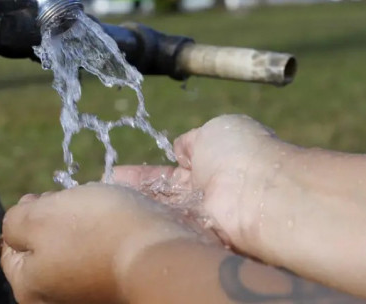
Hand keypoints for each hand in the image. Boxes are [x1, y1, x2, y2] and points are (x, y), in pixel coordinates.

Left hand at [0, 183, 202, 303]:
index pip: (11, 248)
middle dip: (54, 218)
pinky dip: (104, 237)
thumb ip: (14, 221)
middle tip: (72, 199)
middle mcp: (56, 300)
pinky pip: (100, 256)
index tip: (43, 195)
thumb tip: (17, 224)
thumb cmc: (95, 231)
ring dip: (81, 225)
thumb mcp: (38, 217)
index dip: (25, 214)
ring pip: (74, 249)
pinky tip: (116, 223)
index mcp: (30, 288)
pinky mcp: (115, 287)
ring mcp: (88, 295)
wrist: (160, 254)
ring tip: (98, 208)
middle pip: (44, 249)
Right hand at [114, 114, 296, 252]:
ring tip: (105, 200)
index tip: (120, 172)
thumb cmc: (240, 152)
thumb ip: (193, 140)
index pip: (174, 168)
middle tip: (107, 186)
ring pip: (162, 209)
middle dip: (136, 189)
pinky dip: (146, 220)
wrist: (260, 192)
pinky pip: (167, 226)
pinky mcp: (198, 235)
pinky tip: (120, 217)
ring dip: (137, 204)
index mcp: (213, 160)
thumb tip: (181, 147)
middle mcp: (206, 191)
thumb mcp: (214, 130)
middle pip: (164, 192)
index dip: (147, 171)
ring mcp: (201, 214)